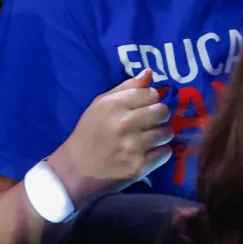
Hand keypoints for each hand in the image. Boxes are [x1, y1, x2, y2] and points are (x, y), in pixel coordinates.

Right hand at [49, 69, 172, 200]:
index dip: (150, 100)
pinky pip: (165, 153)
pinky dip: (159, 153)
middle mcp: (126, 123)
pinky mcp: (140, 166)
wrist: (75, 171)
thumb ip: (126, 87)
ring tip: (147, 139)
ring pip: (167, 132)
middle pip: (163, 111)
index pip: (152, 94)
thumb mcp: (100, 104)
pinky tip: (147, 153)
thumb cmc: (88, 134)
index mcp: (115, 105)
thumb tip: (149, 73)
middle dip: (159, 116)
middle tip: (148, 123)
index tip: (143, 107)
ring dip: (160, 135)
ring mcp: (134, 146)